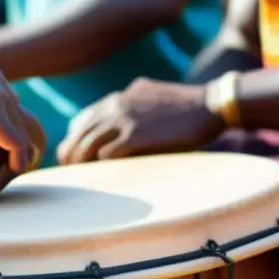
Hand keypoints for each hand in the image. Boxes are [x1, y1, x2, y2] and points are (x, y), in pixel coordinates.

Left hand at [56, 78, 222, 164]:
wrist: (211, 104)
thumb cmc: (189, 107)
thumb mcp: (153, 98)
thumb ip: (134, 108)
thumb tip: (126, 130)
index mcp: (120, 97)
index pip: (83, 119)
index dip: (76, 139)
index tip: (75, 156)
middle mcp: (116, 105)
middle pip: (79, 133)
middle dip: (70, 154)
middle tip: (68, 173)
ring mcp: (124, 119)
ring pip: (86, 145)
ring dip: (79, 164)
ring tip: (77, 180)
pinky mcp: (135, 135)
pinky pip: (105, 155)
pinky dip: (98, 168)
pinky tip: (98, 180)